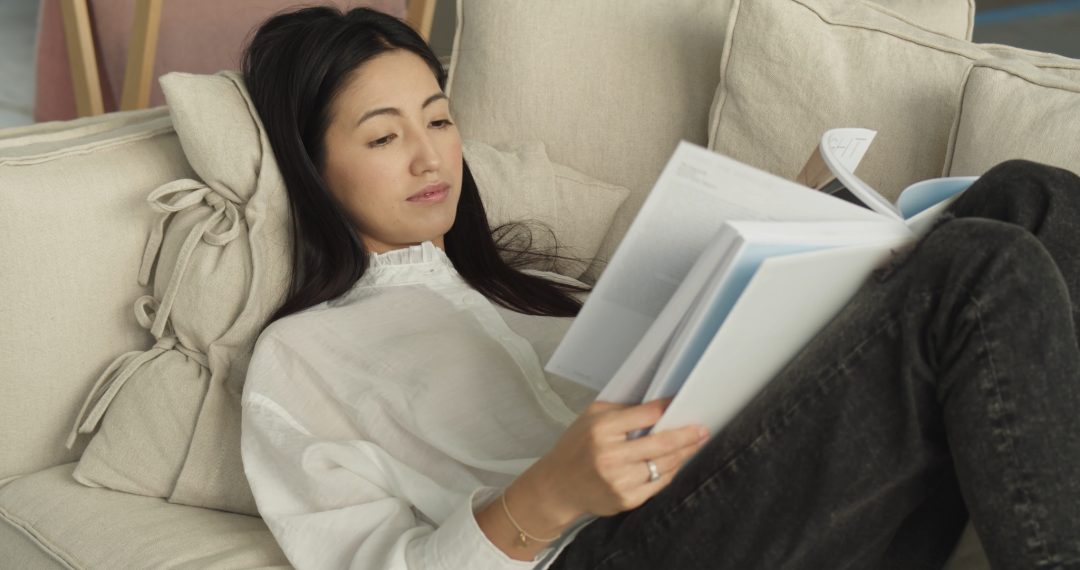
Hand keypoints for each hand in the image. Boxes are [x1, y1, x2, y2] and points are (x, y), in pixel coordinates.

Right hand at [519, 397, 709, 524]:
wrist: (558, 486)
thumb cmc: (576, 447)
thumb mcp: (591, 418)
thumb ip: (622, 411)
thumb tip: (658, 408)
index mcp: (602, 429)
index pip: (646, 414)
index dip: (668, 407)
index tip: (683, 402)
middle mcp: (611, 455)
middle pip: (662, 442)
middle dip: (687, 435)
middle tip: (703, 429)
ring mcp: (620, 480)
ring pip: (665, 464)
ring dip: (684, 453)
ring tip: (695, 443)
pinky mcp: (627, 499)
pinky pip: (659, 483)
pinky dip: (670, 471)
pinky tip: (676, 462)